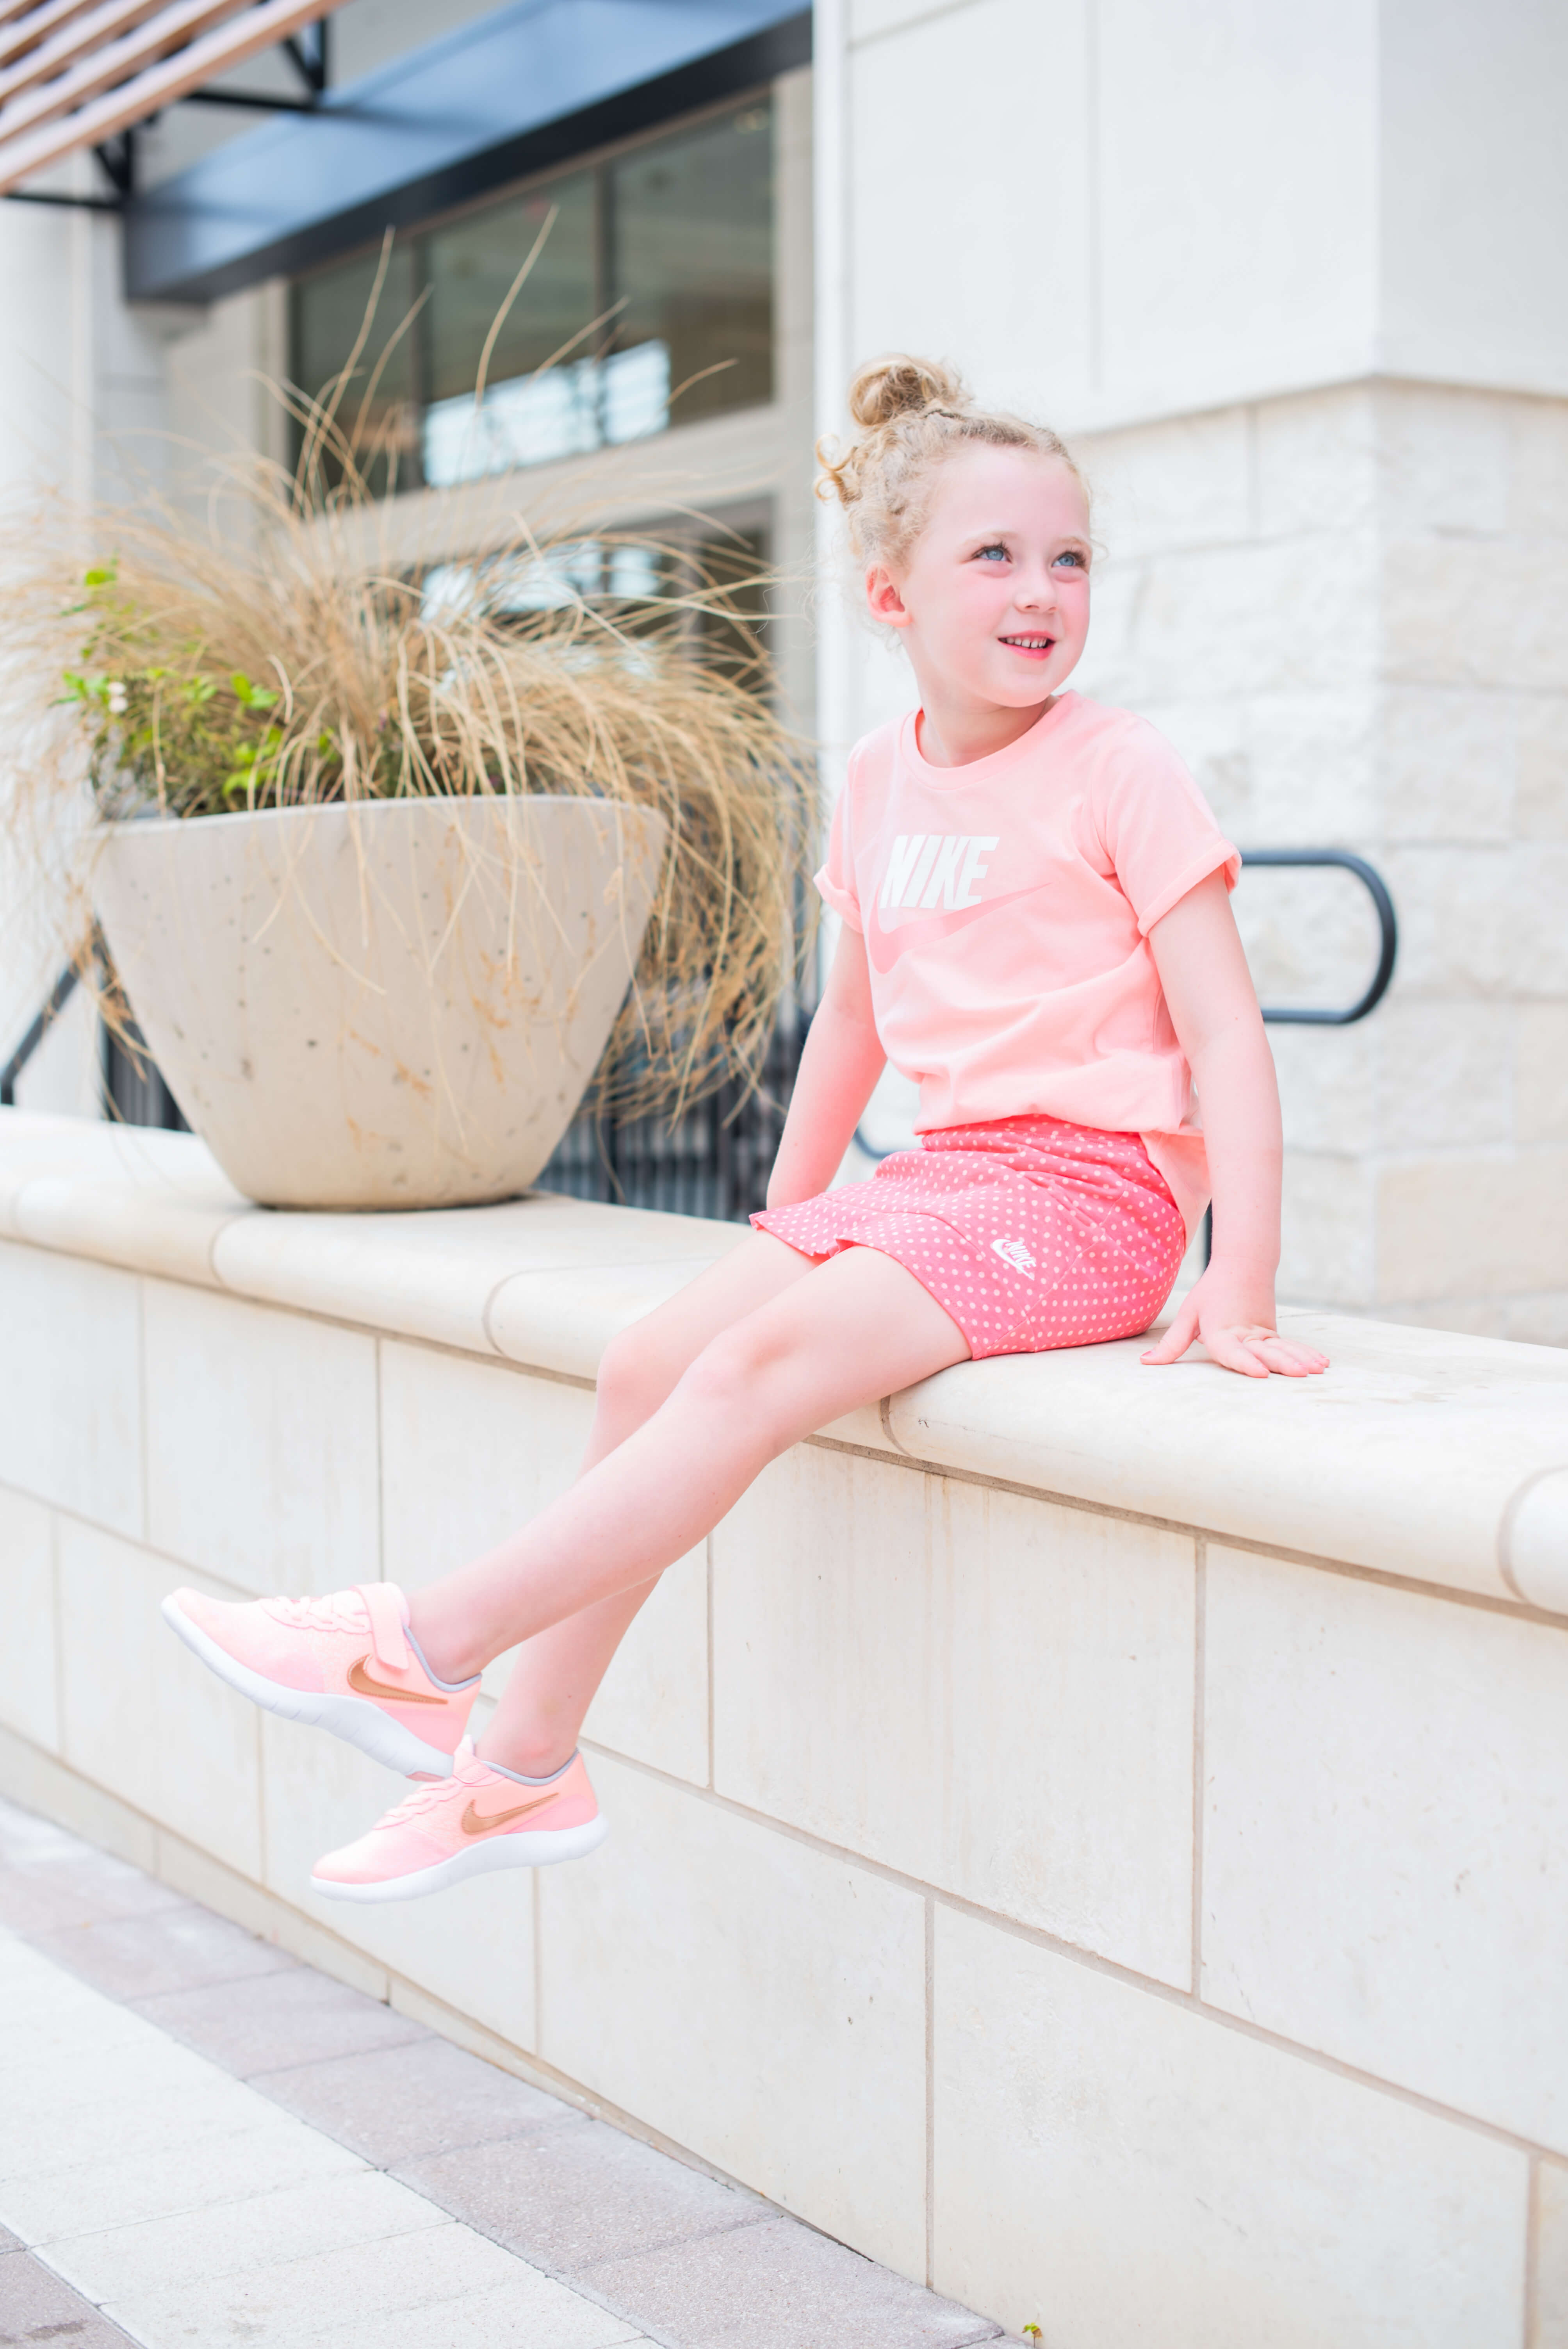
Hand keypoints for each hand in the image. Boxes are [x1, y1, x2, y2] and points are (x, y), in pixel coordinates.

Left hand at [1140, 1270, 1328, 1379]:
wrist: (1242, 1265)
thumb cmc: (1210, 1294)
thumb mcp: (1188, 1315)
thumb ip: (1171, 1344)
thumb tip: (1146, 1364)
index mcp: (1221, 1330)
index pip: (1232, 1350)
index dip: (1245, 1362)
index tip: (1261, 1373)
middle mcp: (1244, 1332)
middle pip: (1264, 1350)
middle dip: (1283, 1363)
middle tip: (1300, 1374)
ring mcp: (1262, 1332)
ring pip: (1282, 1347)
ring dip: (1300, 1359)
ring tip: (1317, 1370)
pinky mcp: (1272, 1332)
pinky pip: (1290, 1344)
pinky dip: (1305, 1352)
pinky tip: (1321, 1363)